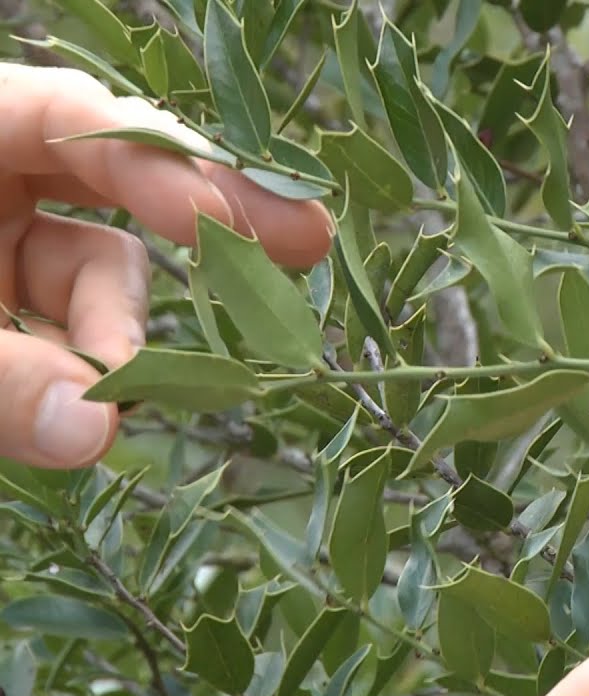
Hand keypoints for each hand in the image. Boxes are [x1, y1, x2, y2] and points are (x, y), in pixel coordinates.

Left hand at [0, 64, 330, 468]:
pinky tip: (90, 411)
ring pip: (96, 274)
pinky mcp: (3, 309)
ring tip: (110, 407)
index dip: (162, 159)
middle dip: (208, 222)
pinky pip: (71, 329)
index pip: (73, 115)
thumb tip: (94, 436)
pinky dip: (93, 371)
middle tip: (307, 246)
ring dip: (121, 340)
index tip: (229, 220)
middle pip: (118, 179)